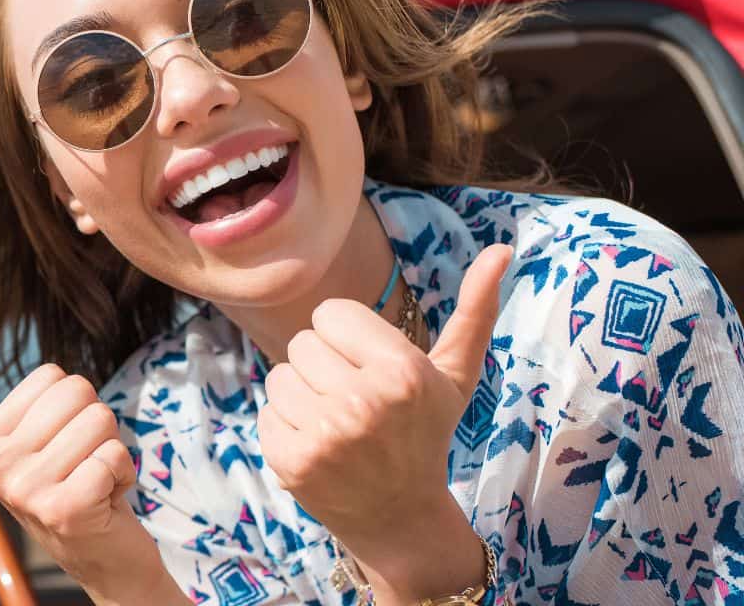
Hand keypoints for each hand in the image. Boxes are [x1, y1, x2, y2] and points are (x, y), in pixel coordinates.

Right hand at [0, 364, 182, 605]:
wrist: (99, 556)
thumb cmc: (62, 490)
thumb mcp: (14, 453)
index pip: (51, 375)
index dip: (69, 406)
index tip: (60, 444)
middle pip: (77, 391)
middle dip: (94, 424)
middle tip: (81, 462)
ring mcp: (28, 489)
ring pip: (100, 419)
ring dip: (109, 449)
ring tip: (92, 479)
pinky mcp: (66, 507)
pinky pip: (114, 454)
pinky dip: (123, 473)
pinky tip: (106, 498)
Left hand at [258, 244, 512, 543]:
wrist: (402, 519)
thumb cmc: (425, 434)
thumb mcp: (454, 376)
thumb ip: (474, 312)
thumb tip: (502, 248)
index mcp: (403, 372)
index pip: (330, 312)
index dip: (345, 338)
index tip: (367, 368)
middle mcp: (364, 403)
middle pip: (302, 342)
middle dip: (323, 367)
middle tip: (353, 402)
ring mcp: (326, 435)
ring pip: (279, 375)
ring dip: (300, 396)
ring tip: (335, 424)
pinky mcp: (293, 462)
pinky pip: (266, 412)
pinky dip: (285, 427)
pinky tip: (318, 448)